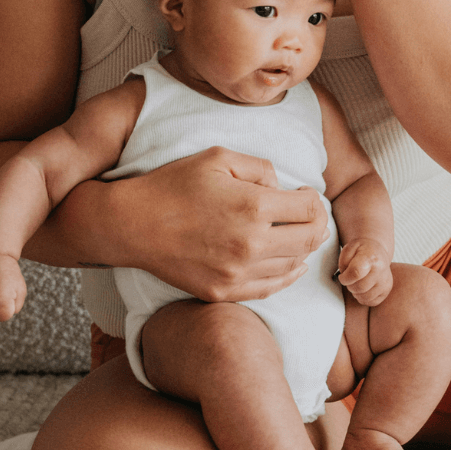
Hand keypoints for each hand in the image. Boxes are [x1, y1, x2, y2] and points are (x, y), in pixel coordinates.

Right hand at [120, 147, 328, 301]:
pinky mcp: (223, 292)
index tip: (305, 193)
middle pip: (310, 240)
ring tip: (298, 234)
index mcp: (253, 206)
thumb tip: (284, 187)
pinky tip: (291, 264)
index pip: (310, 209)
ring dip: (302, 249)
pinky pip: (270, 289)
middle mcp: (251, 244)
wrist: (133, 225)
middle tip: (311, 214)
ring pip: (293, 266)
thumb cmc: (174, 185)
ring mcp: (237, 273)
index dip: (315, 199)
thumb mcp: (219, 157)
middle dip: (317, 224)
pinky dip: (287, 275)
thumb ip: (261, 167)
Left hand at [337, 238, 392, 306]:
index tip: (342, 276)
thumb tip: (344, 277)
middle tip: (350, 278)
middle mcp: (381, 270)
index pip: (356, 273)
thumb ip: (343, 262)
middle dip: (350, 285)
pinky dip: (363, 297)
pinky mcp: (386, 290)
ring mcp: (385, 281)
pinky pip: (370, 302)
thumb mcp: (349, 248)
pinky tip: (363, 287)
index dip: (345, 278)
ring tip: (357, 282)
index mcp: (371, 257)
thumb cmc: (361, 250)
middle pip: (359, 288)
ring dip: (356, 292)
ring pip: (364, 297)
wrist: (377, 251)